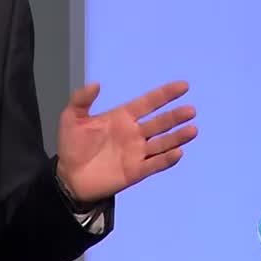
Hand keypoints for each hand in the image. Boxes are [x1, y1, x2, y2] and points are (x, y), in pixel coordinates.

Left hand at [56, 80, 197, 202]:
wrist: (69, 176)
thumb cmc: (72, 145)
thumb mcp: (71, 118)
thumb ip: (81, 99)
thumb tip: (95, 83)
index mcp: (122, 117)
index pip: (148, 103)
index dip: (165, 94)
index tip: (183, 86)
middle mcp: (134, 133)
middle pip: (160, 122)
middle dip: (175, 116)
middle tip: (191, 110)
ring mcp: (137, 153)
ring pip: (162, 143)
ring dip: (177, 137)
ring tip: (192, 130)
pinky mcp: (136, 171)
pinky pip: (155, 164)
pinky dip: (166, 159)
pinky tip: (178, 152)